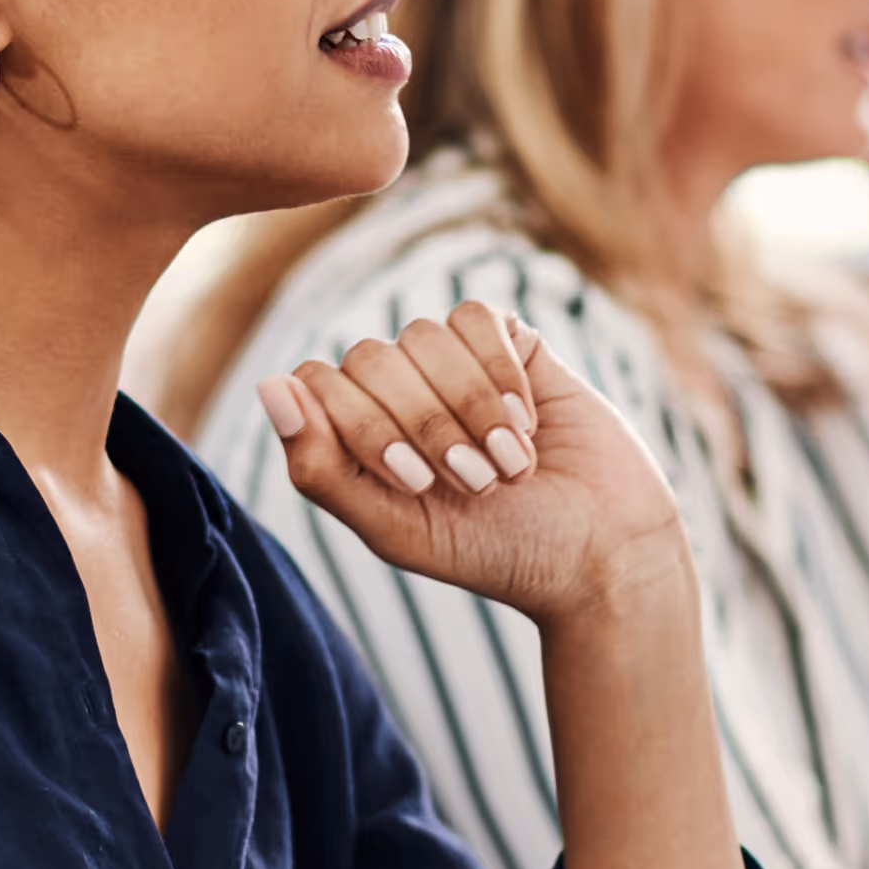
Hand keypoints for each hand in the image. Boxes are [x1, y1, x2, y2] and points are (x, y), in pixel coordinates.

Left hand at [254, 306, 688, 630]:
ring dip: (468, 407)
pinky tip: (528, 422)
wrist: (599, 551)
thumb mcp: (394, 528)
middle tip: (475, 481)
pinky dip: (500, 374)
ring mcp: (452, 365)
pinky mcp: (510, 343)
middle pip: (369, 357)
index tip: (418, 482)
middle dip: (423, 424)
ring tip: (508, 464)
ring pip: (423, 336)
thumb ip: (321, 469)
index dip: (365, 425)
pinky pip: (475, 317)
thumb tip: (269, 387)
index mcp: (356, 438)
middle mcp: (396, 393)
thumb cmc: (494, 551)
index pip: (316, 382)